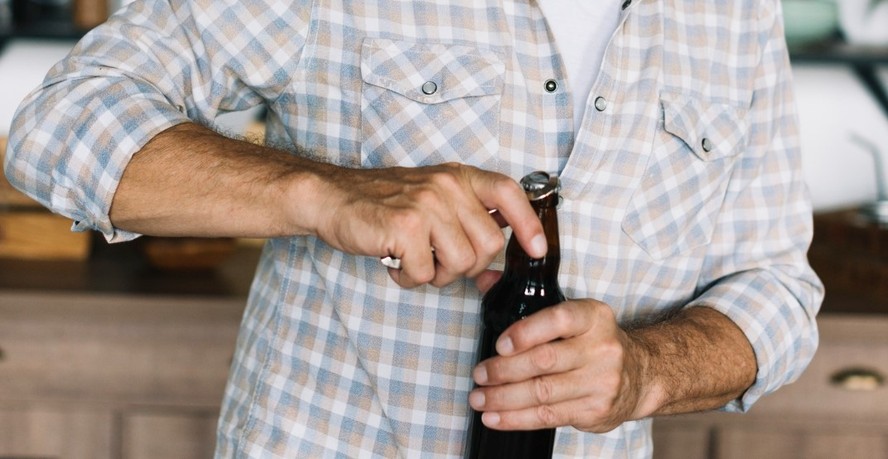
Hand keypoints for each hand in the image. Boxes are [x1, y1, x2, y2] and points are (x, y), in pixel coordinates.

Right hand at [308, 163, 547, 287]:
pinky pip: (425, 274)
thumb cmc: (382, 204)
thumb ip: (465, 220)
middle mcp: (446, 186)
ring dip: (437, 275)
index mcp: (458, 177)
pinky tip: (394, 262)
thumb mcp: (432, 198)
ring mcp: (427, 205)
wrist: (332, 198)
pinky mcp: (405, 227)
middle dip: (467, 267)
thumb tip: (496, 265)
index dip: (528, 224)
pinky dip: (409, 278)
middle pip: (488, 246)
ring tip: (413, 260)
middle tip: (438, 261)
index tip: (538, 250)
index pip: (508, 193)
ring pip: (461, 264)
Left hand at [468, 299, 654, 432]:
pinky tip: (494, 417)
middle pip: (544, 361)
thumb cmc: (592, 341)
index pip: (558, 320)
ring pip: (543, 392)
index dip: (525, 333)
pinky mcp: (596, 410)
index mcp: (593, 316)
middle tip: (479, 374)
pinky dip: (516, 419)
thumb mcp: (571, 313)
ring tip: (478, 398)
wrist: (640, 375)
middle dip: (504, 370)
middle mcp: (602, 348)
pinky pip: (548, 417)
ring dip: (503, 398)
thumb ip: (525, 296)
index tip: (499, 344)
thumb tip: (485, 279)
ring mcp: (601, 382)